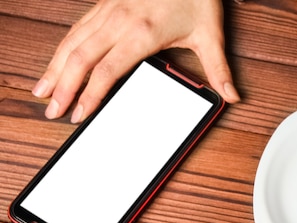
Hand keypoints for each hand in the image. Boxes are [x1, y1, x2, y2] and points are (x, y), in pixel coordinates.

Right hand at [32, 0, 239, 123]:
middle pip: (80, 57)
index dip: (90, 95)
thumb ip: (218, 70)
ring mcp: (109, 9)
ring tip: (42, 90)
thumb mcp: (211, 34)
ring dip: (55, 67)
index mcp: (143, 32)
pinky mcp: (106, 3)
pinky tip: (57, 61)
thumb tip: (232, 97)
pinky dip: (62, 47)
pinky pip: (77, 27)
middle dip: (63, 86)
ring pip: (72, 40)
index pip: (109, 70)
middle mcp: (120, 20)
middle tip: (52, 111)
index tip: (80, 114)